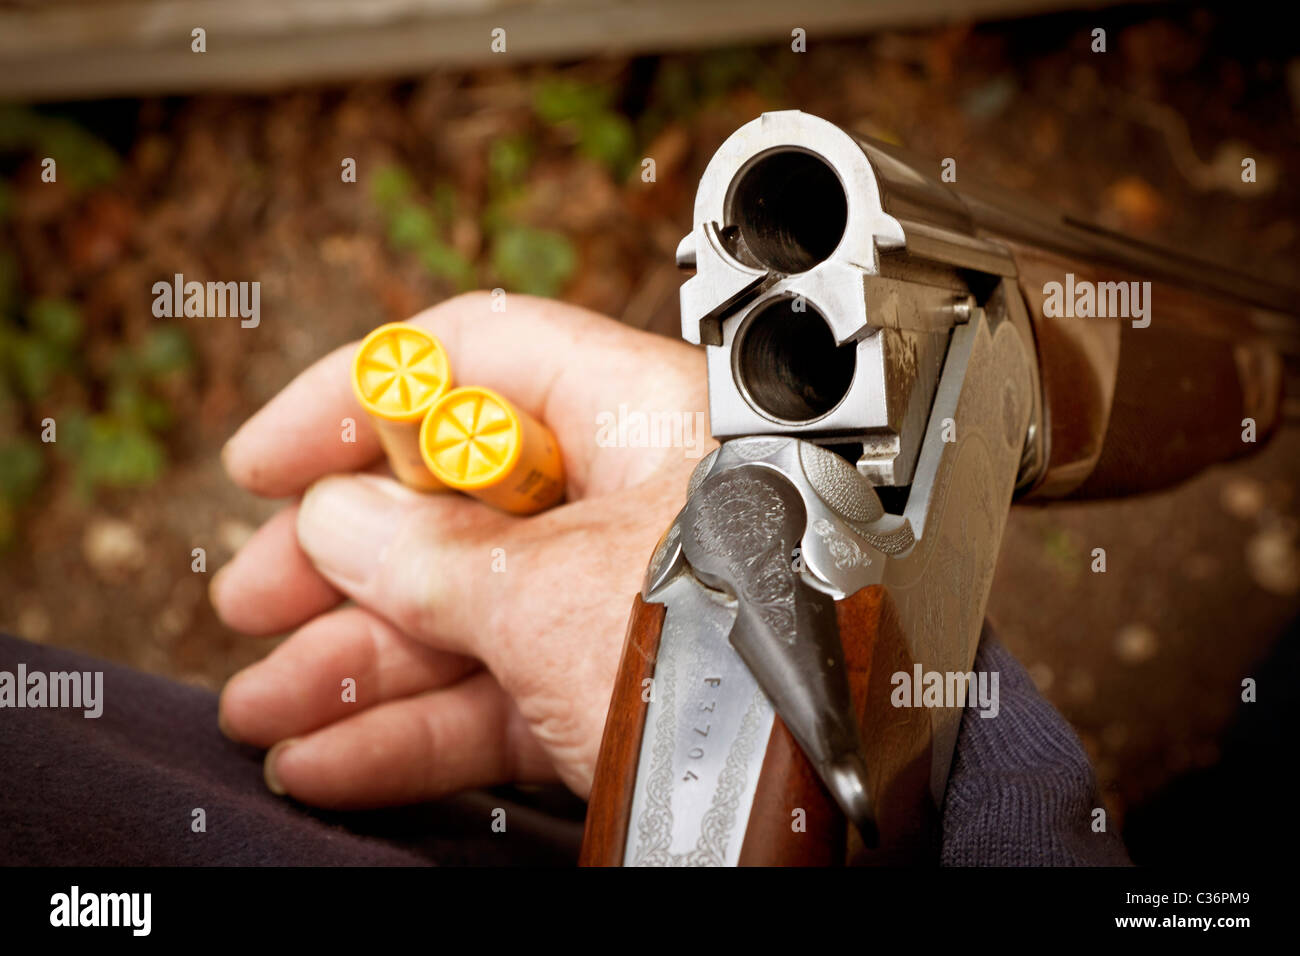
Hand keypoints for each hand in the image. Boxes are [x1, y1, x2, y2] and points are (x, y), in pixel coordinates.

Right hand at [211, 293, 709, 806]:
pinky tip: (334, 757)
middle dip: (339, 560)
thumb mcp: (551, 594)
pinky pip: (507, 693)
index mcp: (642, 416)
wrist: (840, 799)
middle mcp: (638, 495)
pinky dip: (420, 728)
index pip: (479, 360)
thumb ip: (431, 556)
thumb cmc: (746, 659)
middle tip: (250, 599)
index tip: (264, 460)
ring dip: (359, 663)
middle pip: (456, 500)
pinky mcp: (629, 688)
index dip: (357, 399)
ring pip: (471, 611)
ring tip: (264, 711)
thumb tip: (336, 521)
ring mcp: (629, 597)